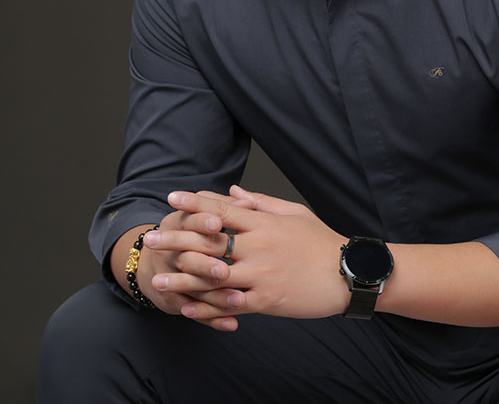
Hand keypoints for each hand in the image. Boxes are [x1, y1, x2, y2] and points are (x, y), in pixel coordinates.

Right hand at [135, 208, 233, 317]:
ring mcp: (170, 277)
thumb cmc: (193, 232)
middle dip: (205, 264)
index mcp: (178, 223)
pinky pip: (194, 311)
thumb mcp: (203, 215)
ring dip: (214, 295)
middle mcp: (170, 250)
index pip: (188, 220)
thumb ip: (226, 208)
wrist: (156, 263)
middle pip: (187, 257)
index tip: (218, 224)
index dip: (202, 222)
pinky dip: (213, 319)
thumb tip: (246, 200)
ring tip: (238, 301)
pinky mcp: (175, 300)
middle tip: (225, 271)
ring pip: (191, 288)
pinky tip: (232, 324)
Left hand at [146, 187, 348, 330]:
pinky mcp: (265, 300)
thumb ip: (261, 202)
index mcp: (264, 222)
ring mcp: (260, 274)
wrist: (346, 273)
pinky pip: (229, 304)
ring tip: (158, 278)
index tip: (172, 198)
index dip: (195, 203)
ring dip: (182, 277)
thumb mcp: (294, 213)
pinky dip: (207, 306)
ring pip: (213, 275)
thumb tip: (233, 190)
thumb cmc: (321, 241)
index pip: (223, 209)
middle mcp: (258, 245)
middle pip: (210, 240)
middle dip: (177, 238)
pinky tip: (187, 307)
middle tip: (152, 238)